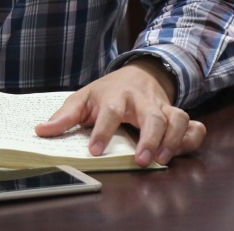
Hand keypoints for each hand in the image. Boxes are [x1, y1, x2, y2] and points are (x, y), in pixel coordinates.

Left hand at [35, 60, 204, 166]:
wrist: (137, 73)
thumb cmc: (107, 91)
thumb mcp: (83, 98)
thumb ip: (64, 116)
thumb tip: (40, 130)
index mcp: (115, 96)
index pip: (109, 112)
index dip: (102, 131)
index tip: (94, 151)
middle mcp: (141, 100)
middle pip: (151, 115)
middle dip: (149, 138)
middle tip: (141, 160)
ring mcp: (162, 107)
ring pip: (176, 118)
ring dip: (173, 139)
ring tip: (162, 159)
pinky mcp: (175, 115)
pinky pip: (193, 124)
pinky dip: (193, 136)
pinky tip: (183, 148)